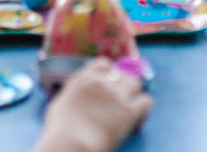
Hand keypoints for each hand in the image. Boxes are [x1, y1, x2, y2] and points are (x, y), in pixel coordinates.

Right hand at [34, 59, 152, 151]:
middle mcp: (103, 82)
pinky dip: (144, 110)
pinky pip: (146, 101)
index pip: (104, 64)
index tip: (108, 84)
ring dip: (134, 95)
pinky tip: (138, 120)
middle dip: (122, 85)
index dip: (108, 74)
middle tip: (120, 101)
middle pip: (122, 74)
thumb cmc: (60, 130)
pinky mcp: (129, 111)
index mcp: (85, 79)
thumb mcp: (59, 105)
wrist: (70, 143)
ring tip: (131, 109)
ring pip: (136, 84)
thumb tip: (75, 97)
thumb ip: (72, 95)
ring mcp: (117, 95)